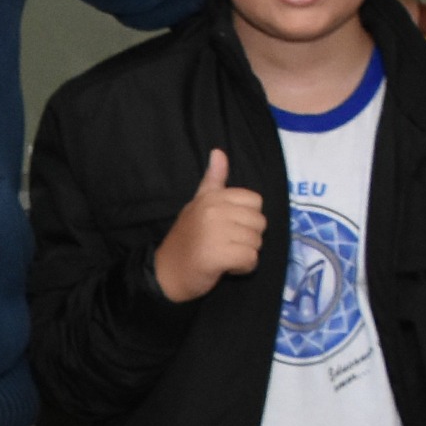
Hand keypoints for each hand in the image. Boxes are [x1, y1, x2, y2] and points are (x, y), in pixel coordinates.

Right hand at [152, 150, 266, 304]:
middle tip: (227, 244)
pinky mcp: (218, 255)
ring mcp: (215, 233)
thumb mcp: (198, 204)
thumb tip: (219, 152)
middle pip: (259, 223)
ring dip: (246, 254)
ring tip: (225, 256)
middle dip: (249, 238)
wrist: (166, 273)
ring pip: (256, 242)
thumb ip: (213, 180)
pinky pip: (250, 259)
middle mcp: (214, 211)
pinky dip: (243, 268)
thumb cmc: (187, 239)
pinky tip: (227, 268)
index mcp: (212, 197)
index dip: (247, 218)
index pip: (255, 201)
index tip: (229, 227)